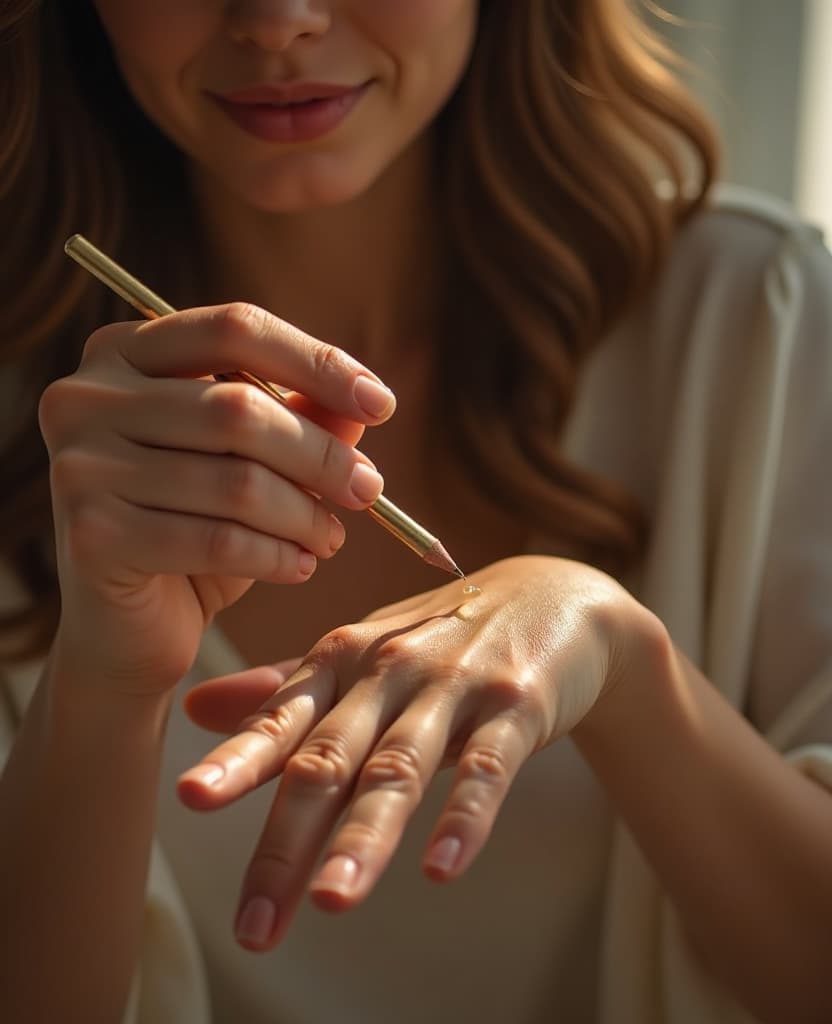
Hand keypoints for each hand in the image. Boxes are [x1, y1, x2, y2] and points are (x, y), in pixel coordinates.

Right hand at [37, 303, 395, 692]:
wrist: (126, 626)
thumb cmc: (192, 528)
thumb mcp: (249, 464)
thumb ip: (298, 420)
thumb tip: (363, 405)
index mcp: (122, 351)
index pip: (233, 330)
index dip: (316, 362)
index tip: (380, 404)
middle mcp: (86, 397)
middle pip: (239, 409)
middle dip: (321, 455)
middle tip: (367, 490)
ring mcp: (79, 464)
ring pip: (236, 482)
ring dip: (305, 515)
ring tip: (331, 537)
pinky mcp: (91, 535)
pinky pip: (217, 540)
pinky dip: (276, 556)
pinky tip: (300, 567)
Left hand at [178, 555, 661, 948]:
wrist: (553, 595)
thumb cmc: (441, 636)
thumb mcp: (362, 653)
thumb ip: (285, 691)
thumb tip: (193, 710)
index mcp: (344, 659)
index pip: (281, 721)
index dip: (235, 761)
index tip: (189, 802)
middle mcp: (389, 669)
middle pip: (329, 761)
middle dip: (287, 842)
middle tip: (255, 923)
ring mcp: (454, 685)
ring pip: (400, 767)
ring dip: (365, 836)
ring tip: (332, 902)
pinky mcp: (517, 704)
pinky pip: (488, 766)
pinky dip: (465, 816)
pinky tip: (441, 868)